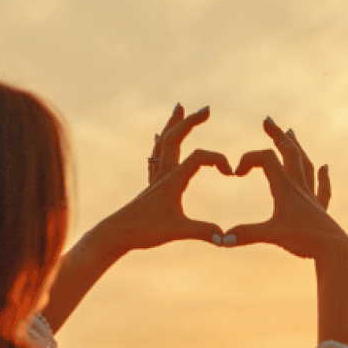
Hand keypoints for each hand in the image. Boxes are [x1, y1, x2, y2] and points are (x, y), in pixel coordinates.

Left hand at [96, 103, 226, 252]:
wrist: (116, 234)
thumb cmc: (144, 231)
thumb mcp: (177, 231)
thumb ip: (202, 232)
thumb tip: (225, 239)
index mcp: (172, 181)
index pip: (197, 158)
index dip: (217, 160)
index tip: (230, 173)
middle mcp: (163, 174)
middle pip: (175, 138)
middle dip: (191, 122)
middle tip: (206, 109)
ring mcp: (156, 179)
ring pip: (164, 143)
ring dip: (173, 124)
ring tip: (179, 108)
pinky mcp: (151, 186)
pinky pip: (156, 156)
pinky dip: (160, 142)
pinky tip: (158, 138)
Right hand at [221, 117, 347, 260]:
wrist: (334, 250)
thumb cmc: (304, 240)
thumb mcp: (271, 236)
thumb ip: (245, 235)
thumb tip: (220, 240)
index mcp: (285, 188)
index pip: (266, 159)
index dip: (248, 160)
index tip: (236, 173)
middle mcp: (299, 187)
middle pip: (289, 152)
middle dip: (276, 135)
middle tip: (267, 120)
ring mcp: (311, 197)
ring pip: (305, 164)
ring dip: (297, 147)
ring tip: (292, 134)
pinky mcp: (321, 210)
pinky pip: (323, 188)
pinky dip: (323, 176)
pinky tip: (325, 167)